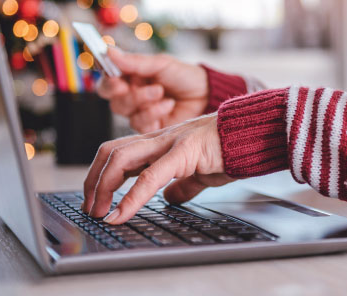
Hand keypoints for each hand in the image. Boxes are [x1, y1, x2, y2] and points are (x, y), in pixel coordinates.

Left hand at [81, 114, 233, 223]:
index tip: (95, 201)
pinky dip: (132, 197)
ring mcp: (170, 142)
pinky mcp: (185, 152)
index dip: (100, 176)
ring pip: (121, 158)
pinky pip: (151, 175)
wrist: (255, 133)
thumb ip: (182, 184)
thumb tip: (169, 199)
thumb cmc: (231, 149)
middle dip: (92, 182)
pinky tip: (122, 213)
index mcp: (161, 142)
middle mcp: (159, 138)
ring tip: (100, 212)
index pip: (118, 152)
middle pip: (109, 152)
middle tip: (90, 209)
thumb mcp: (200, 172)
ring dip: (103, 188)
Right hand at [96, 48, 208, 132]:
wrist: (206, 95)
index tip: (115, 78)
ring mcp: (140, 114)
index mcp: (131, 79)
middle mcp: (132, 97)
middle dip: (128, 93)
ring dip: (143, 100)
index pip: (107, 82)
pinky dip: (154, 112)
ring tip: (161, 92)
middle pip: (114, 100)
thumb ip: (134, 62)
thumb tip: (108, 51)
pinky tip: (169, 104)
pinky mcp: (150, 129)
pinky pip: (140, 124)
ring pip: (126, 112)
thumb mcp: (160, 64)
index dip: (107, 82)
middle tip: (138, 86)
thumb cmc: (184, 76)